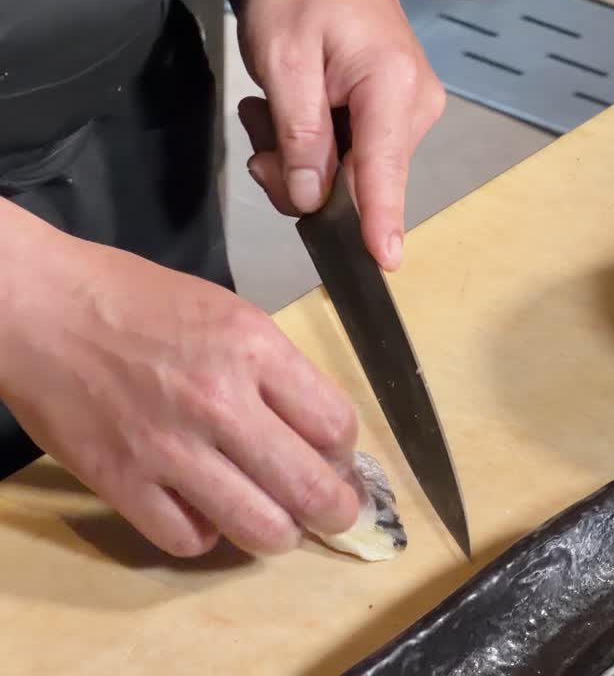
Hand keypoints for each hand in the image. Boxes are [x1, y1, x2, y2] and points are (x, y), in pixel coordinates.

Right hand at [0, 205, 359, 556]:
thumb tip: (318, 436)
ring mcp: (168, 447)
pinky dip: (204, 535)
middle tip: (332, 513)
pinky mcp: (119, 481)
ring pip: (260, 528)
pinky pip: (188, 539)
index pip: (337, 426)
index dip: (346, 452)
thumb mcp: (230, 314)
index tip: (337, 459)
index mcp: (254, 350)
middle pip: (310, 489)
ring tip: (274, 520)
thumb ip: (278, 373)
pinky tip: (203, 511)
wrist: (38, 306)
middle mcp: (219, 402)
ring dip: (278, 533)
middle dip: (335, 511)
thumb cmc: (137, 302)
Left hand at [227, 0, 445, 270]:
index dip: (380, 219)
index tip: (385, 262)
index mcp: (391, 86)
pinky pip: (353, 156)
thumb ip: (299, 134)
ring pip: (352, 173)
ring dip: (303, 158)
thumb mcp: (283, 61)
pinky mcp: (398, 114)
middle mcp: (415, 104)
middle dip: (304, 175)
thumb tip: (309, 197)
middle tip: (262, 136)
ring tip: (275, 111)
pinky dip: (316, 147)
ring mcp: (411, 111)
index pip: (383, 167)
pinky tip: (296, 113)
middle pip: (361, 178)